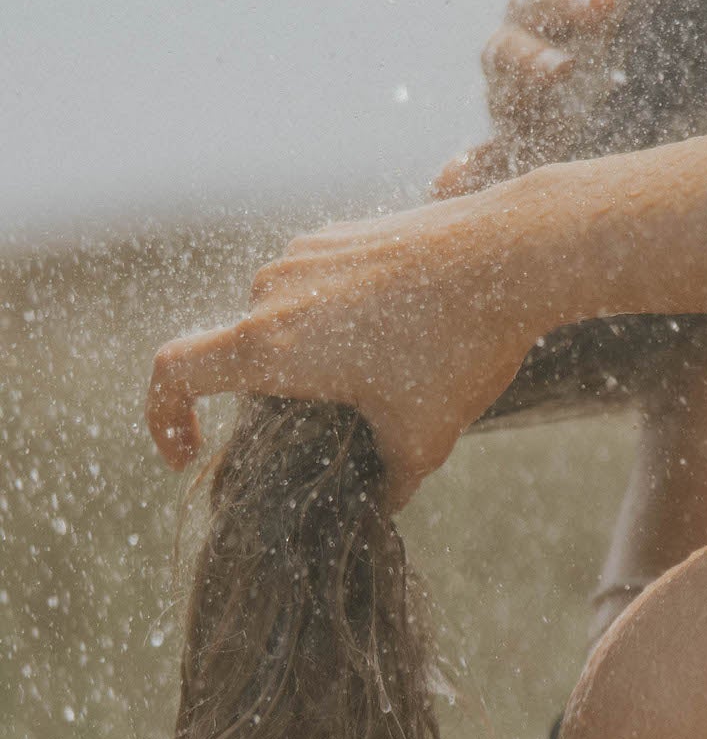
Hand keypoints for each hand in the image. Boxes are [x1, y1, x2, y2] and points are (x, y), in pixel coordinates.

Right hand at [146, 190, 533, 507]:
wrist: (511, 253)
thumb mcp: (422, 440)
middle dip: (276, 398)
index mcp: (269, 347)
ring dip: (312, 355)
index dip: (163, 417)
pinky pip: (319, 286)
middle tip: (339, 426)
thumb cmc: (458, 350)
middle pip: (242, 354)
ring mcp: (306, 253)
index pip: (172, 371)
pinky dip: (341, 318)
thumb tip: (379, 505)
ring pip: (284, 319)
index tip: (188, 451)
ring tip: (387, 377)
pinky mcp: (343, 233)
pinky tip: (406, 333)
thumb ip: (387, 483)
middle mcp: (272, 293)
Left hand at [431, 0, 644, 201]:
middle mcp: (536, 13)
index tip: (560, 73)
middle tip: (600, 10)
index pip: (512, 52)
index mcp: (514, 60)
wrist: (605, 90)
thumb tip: (441, 190)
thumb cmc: (562, 131)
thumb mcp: (534, 153)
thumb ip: (496, 166)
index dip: (533, 60)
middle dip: (567, 3)